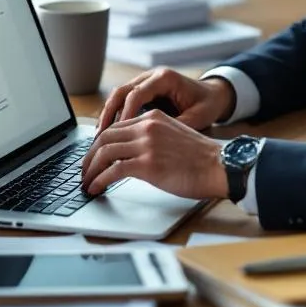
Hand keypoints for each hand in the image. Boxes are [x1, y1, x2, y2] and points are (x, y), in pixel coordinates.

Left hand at [80, 111, 227, 198]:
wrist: (220, 166)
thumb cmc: (202, 158)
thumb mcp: (174, 136)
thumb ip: (153, 138)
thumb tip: (132, 155)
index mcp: (153, 118)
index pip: (116, 126)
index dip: (99, 143)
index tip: (93, 157)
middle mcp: (147, 127)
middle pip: (104, 137)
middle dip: (89, 156)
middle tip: (84, 171)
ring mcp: (146, 145)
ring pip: (105, 153)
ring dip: (91, 170)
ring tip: (86, 182)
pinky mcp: (147, 164)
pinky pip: (113, 170)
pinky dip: (100, 180)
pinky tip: (96, 188)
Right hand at [97, 68, 235, 132]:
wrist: (213, 94)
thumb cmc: (207, 104)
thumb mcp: (199, 116)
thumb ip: (179, 125)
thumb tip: (159, 141)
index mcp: (164, 78)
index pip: (137, 94)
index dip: (126, 114)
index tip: (119, 134)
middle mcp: (151, 76)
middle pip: (121, 92)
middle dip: (109, 114)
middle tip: (100, 136)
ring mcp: (144, 81)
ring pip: (118, 96)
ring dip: (108, 115)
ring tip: (99, 137)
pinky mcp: (142, 91)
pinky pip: (123, 101)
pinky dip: (115, 116)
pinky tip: (109, 133)